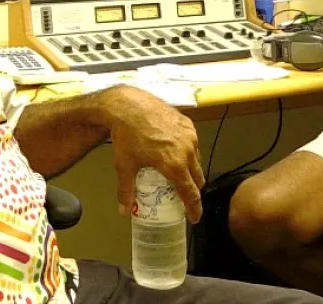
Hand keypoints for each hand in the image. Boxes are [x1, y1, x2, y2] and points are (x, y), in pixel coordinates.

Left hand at [101, 86, 205, 222]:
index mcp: (174, 165)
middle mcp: (187, 151)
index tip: (194, 217)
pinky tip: (176, 152)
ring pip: (196, 160)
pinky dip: (188, 153)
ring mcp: (189, 136)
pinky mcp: (187, 124)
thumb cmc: (126, 136)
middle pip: (197, 178)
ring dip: (191, 171)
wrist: (129, 105)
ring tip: (179, 174)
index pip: (191, 193)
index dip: (194, 208)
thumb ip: (126, 190)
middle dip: (193, 190)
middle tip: (184, 197)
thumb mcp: (125, 166)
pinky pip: (193, 144)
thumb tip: (124, 211)